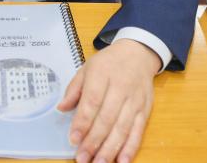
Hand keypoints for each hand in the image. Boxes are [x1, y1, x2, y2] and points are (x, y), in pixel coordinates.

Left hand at [58, 39, 160, 162]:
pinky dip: (131, 148)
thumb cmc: (109, 63)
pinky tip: (123, 161)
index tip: (73, 139)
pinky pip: (138, 131)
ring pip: (123, 128)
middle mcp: (120, 88)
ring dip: (111, 149)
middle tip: (82, 158)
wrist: (138, 54)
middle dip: (94, 141)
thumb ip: (74, 89)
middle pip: (107, 118)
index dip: (83, 122)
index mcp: (102, 74)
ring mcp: (135, 100)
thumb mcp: (87, 68)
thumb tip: (61, 108)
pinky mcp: (145, 110)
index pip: (92, 101)